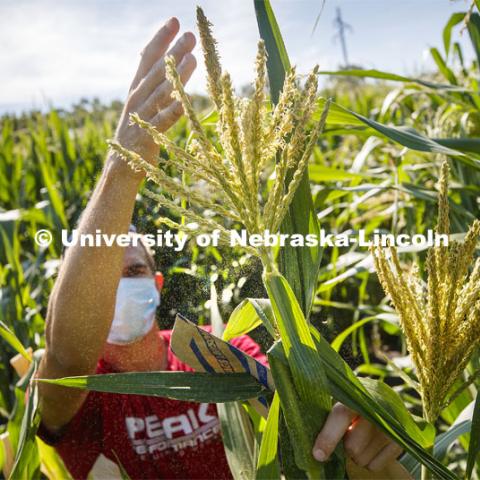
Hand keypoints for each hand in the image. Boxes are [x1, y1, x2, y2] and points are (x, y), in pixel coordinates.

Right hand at [114, 17, 195, 165]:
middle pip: (157, 71)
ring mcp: (142, 116)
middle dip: (174, 51)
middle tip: (190, 35)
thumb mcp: (142, 106)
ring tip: (193, 59)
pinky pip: (163, 121)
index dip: (161, 38)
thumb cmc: (137, 134)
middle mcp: (138, 98)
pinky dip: (173, 111)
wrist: (121, 166)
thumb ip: (154, 87)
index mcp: (137, 89)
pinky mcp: (148, 135)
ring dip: (178, 75)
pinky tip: (185, 102)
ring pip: (162, 92)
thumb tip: (167, 64)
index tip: (174, 21)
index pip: (148, 58)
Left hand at [312, 403, 402, 471]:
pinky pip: (375, 466)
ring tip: (360, 438)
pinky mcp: (400, 441)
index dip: (328, 437)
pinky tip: (371, 446)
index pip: (341, 416)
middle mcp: (377, 407)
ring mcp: (391, 425)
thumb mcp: (340, 404)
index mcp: (356, 393)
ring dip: (356, 455)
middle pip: (352, 446)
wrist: (381, 399)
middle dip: (345, 446)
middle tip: (349, 434)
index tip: (318, 455)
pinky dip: (369, 461)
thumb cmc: (352, 405)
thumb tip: (318, 452)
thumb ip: (329, 421)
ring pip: (362, 459)